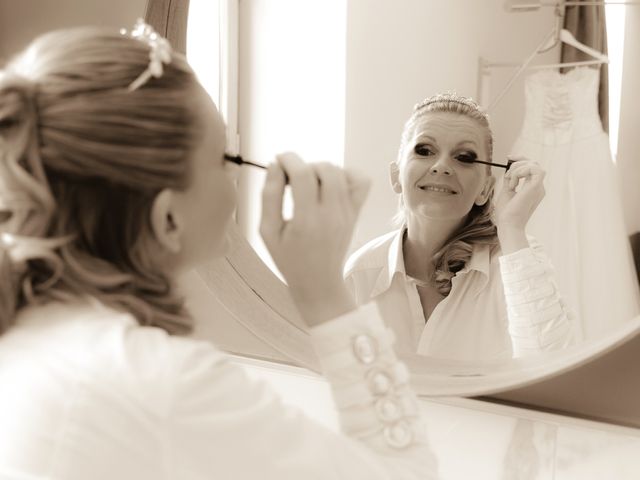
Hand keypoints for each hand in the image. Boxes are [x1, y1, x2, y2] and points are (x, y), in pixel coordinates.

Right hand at [260, 152, 369, 325]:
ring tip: (308, 185)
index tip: (278, 160)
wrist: (319, 281)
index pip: (303, 175)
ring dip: (321, 169)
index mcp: (306, 222)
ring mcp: (348, 214)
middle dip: (305, 164)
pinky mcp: (356, 213)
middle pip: (326, 168)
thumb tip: (275, 164)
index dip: (288, 159)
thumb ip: (269, 196)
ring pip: (341, 172)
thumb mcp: (268, 231)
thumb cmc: (288, 257)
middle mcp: (332, 215)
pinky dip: (345, 174)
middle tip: (292, 179)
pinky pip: (361, 181)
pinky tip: (329, 186)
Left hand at [493, 157, 544, 253]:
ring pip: (534, 164)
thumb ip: (510, 180)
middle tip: (507, 167)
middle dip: (519, 161)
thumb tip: (509, 169)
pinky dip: (520, 172)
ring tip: (510, 182)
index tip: (509, 157)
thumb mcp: (507, 191)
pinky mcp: (536, 187)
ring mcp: (539, 187)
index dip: (521, 159)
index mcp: (533, 188)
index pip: (532, 167)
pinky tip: (513, 184)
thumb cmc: (507, 212)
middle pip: (534, 163)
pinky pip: (534, 169)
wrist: (508, 224)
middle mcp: (538, 187)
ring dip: (518, 169)